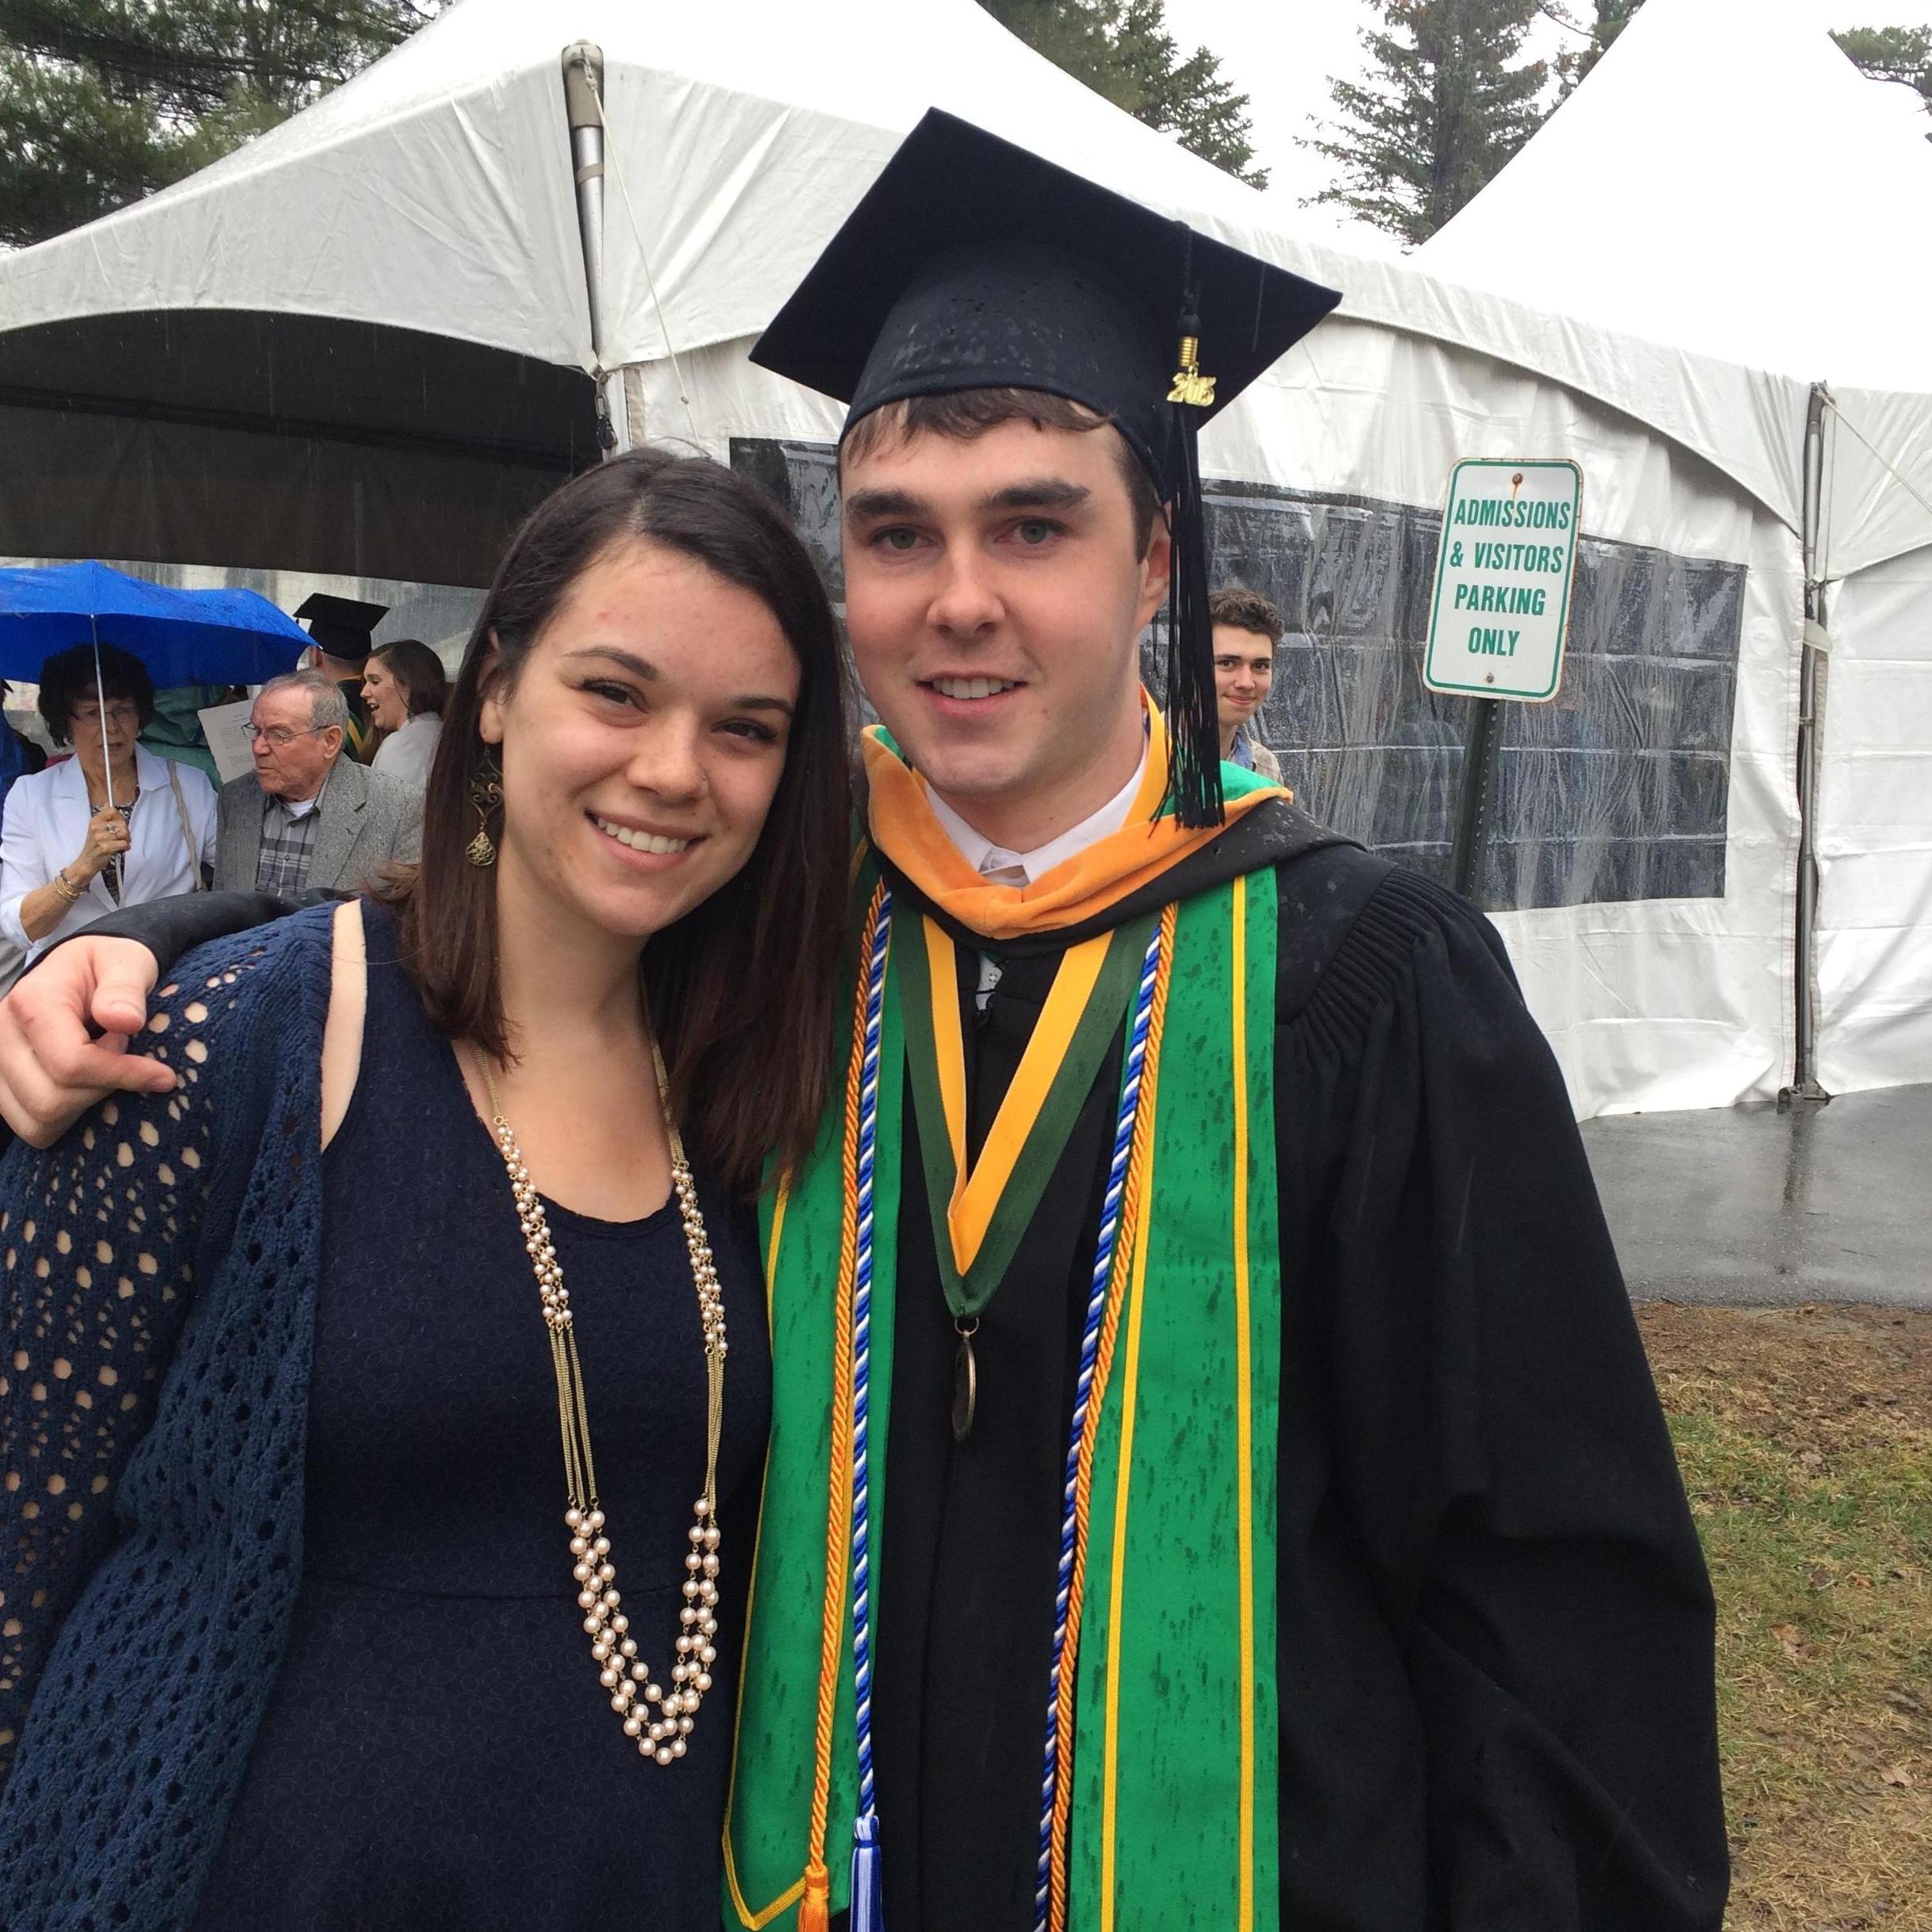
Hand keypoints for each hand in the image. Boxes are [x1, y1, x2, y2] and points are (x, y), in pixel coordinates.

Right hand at [0, 937, 170, 1146]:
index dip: (121, 1075)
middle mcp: (0, 1035)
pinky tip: (85, 1085)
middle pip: (51, 1100)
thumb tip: (125, 1020)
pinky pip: (31, 1126)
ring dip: (83, 1106)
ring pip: (38, 1122)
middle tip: (122, 1056)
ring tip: (102, 1068)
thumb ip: (126, 987)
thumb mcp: (128, 962)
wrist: (80, 967)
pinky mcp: (1, 1084)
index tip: (161, 1074)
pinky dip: (65, 1117)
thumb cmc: (109, 964)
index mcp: (31, 1003)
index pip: (71, 1063)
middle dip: (101, 1088)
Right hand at [75, 804, 130, 879]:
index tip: (118, 825)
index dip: (120, 818)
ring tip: (121, 843)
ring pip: (124, 833)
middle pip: (122, 822)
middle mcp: (96, 827)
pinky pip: (124, 844)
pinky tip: (120, 849)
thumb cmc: (93, 847)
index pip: (113, 811)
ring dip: (126, 839)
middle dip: (126, 831)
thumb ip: (104, 817)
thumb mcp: (95, 829)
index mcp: (94, 821)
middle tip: (121, 837)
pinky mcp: (105, 847)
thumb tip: (107, 804)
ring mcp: (100, 837)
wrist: (86, 862)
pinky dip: (125, 847)